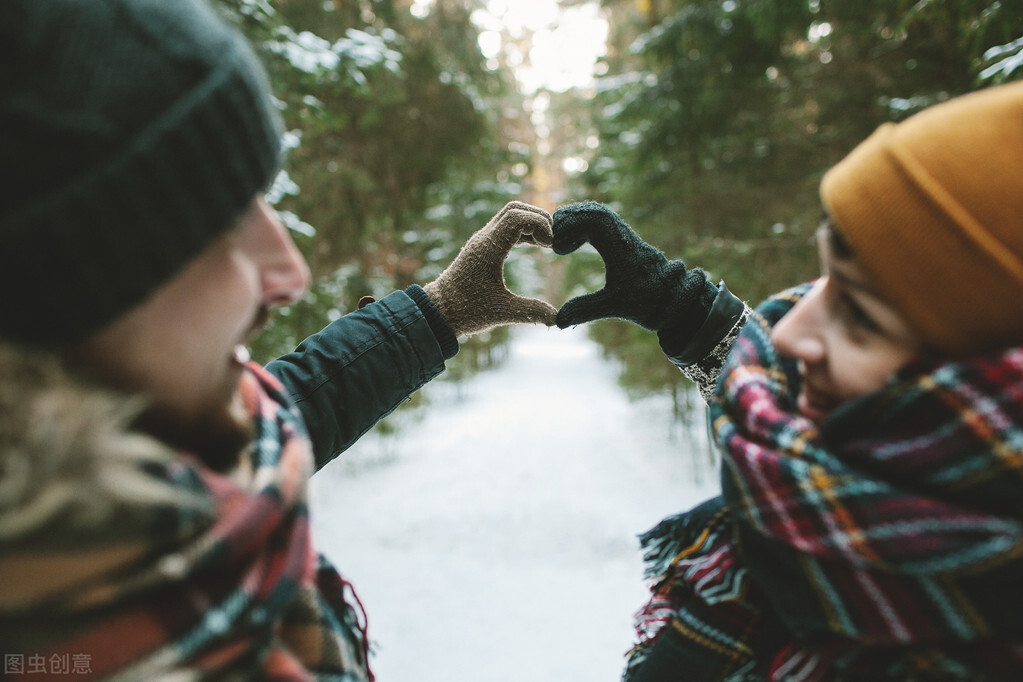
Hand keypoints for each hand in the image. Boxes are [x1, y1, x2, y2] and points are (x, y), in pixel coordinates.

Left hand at [424, 201, 557, 336]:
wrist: (439, 311)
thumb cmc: (467, 311)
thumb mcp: (502, 312)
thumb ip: (531, 312)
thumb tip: (558, 319)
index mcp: (488, 248)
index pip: (517, 217)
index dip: (539, 225)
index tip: (551, 246)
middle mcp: (484, 238)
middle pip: (515, 209)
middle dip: (538, 219)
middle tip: (553, 241)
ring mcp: (482, 241)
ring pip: (510, 215)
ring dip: (531, 223)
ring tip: (547, 244)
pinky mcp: (482, 247)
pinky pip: (506, 227)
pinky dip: (523, 231)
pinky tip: (536, 246)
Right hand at [552, 201, 714, 332]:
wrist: (680, 302)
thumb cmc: (650, 303)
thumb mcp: (613, 306)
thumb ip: (585, 309)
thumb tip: (559, 320)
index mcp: (621, 247)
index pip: (594, 219)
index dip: (571, 226)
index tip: (558, 248)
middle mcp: (625, 237)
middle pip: (596, 212)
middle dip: (571, 219)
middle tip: (553, 237)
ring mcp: (628, 239)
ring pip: (603, 216)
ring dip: (579, 221)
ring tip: (561, 238)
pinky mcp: (629, 244)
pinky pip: (607, 224)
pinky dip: (588, 227)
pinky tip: (575, 242)